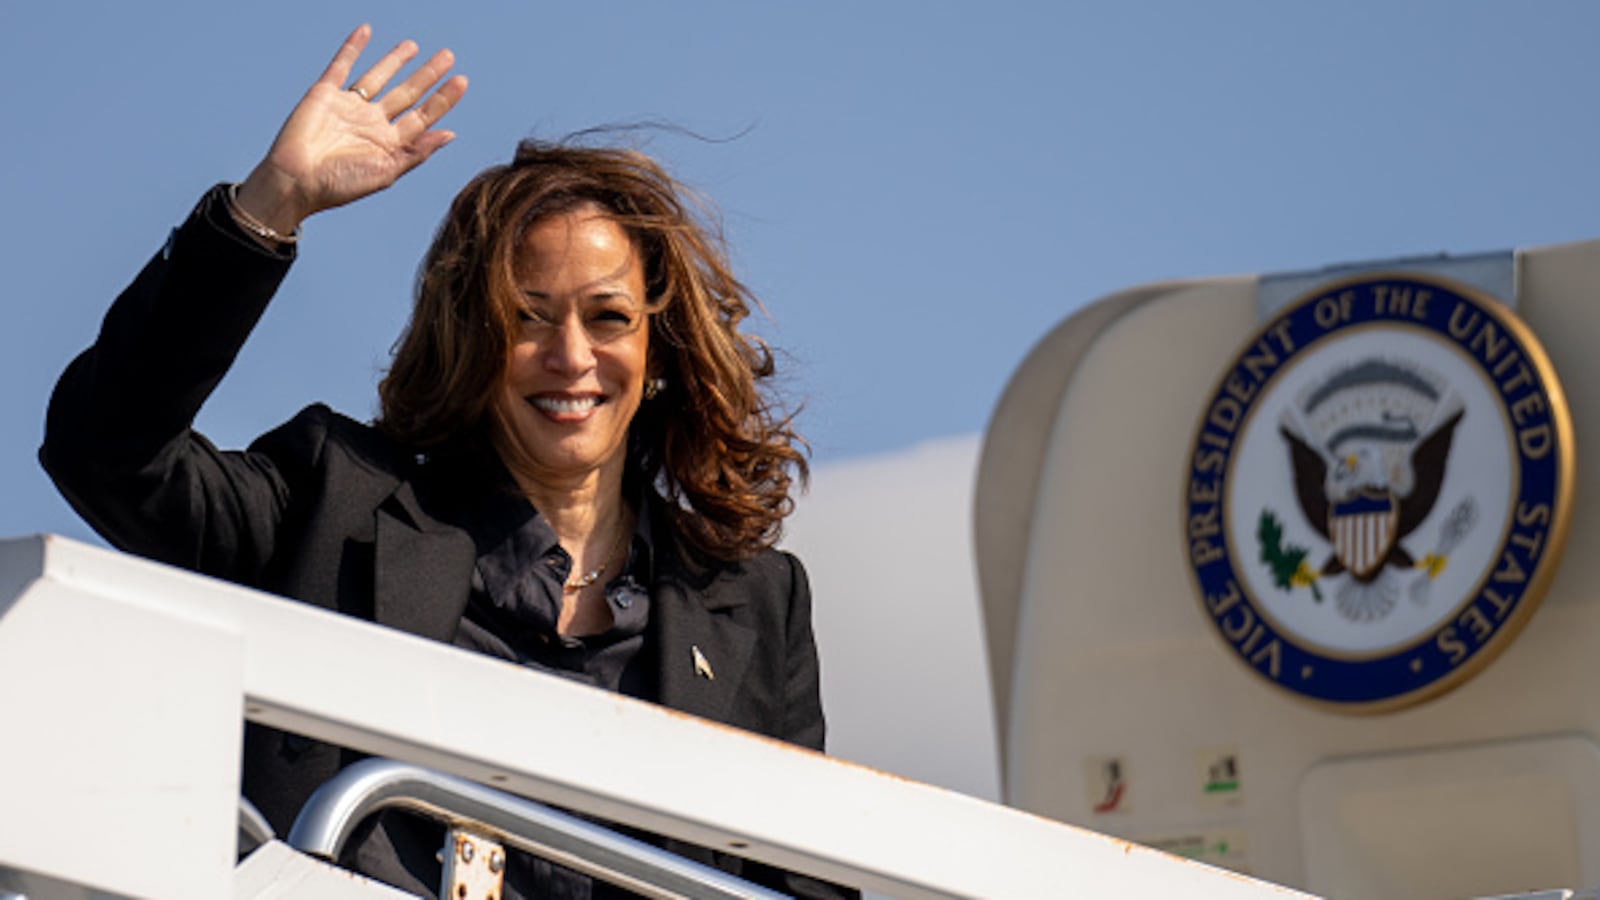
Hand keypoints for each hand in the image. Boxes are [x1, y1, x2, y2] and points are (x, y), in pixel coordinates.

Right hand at [234, 24, 467, 234]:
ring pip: (378, 76)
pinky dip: (352, 47)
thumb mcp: (386, 172)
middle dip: (427, 75)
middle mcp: (372, 123)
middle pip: (406, 93)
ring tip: (414, 46)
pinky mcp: (325, 93)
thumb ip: (417, 152)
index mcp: (389, 144)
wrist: (296, 181)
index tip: (461, 81)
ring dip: (395, 60)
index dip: (442, 99)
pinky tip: (366, 31)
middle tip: (448, 56)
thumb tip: (450, 133)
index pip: (423, 116)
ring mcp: (349, 107)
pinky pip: (342, 65)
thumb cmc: (340, 185)